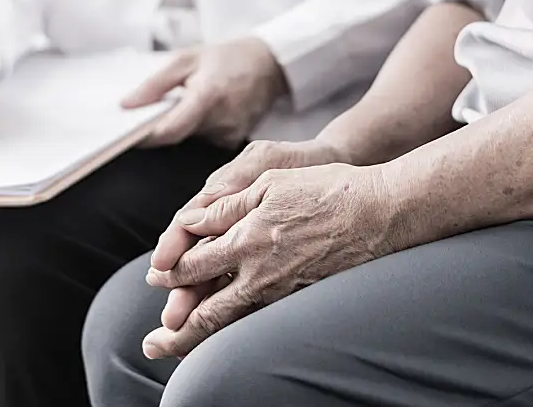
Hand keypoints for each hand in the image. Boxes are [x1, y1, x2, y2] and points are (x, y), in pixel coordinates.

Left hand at [123, 37, 286, 147]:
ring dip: (184, 124)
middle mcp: (222, 119)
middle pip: (177, 135)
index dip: (146, 135)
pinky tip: (209, 109)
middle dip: (164, 123)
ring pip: (191, 138)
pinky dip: (199, 127)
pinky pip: (205, 140)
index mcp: (208, 95)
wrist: (269, 64)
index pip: (170, 130)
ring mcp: (231, 133)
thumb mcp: (187, 59)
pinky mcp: (235, 141)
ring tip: (195, 100)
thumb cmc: (228, 57)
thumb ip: (155, 84)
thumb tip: (127, 105)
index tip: (130, 134)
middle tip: (168, 103)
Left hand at [141, 163, 395, 358]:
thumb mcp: (269, 181)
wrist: (380, 212)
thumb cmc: (327, 189)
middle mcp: (260, 273)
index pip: (195, 263)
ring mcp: (282, 290)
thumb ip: (226, 206)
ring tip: (176, 350)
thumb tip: (190, 221)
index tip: (155, 275)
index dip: (170, 270)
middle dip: (176, 328)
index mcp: (247, 238)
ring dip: (199, 339)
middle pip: (207, 309)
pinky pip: (259, 321)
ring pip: (231, 322)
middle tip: (152, 343)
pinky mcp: (302, 298)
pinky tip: (226, 336)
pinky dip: (235, 333)